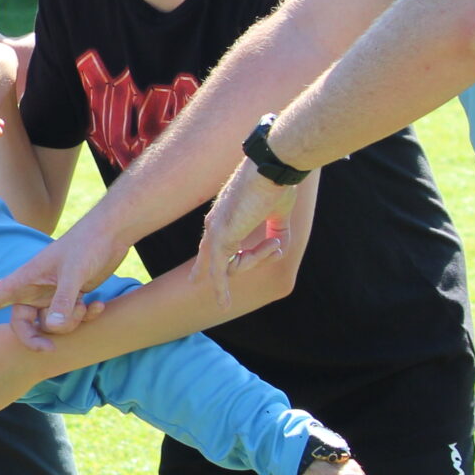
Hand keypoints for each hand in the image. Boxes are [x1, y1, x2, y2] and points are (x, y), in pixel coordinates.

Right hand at [0, 213, 129, 339]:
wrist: (110, 233)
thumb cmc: (87, 244)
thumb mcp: (74, 273)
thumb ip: (62, 300)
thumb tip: (52, 329)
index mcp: (24, 279)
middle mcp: (34, 289)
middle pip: (22, 324)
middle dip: (36, 337)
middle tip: (50, 349)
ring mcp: (51, 294)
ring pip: (50, 324)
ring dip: (69, 322)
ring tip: (85, 304)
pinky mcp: (69, 296)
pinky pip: (70, 318)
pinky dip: (84, 315)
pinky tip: (98, 305)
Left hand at [196, 160, 297, 309]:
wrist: (273, 170)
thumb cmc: (277, 185)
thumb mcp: (278, 214)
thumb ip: (276, 231)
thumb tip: (278, 249)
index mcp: (224, 216)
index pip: (211, 246)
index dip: (204, 265)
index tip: (195, 280)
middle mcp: (215, 224)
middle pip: (219, 261)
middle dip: (219, 281)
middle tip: (222, 303)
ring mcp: (215, 231)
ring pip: (231, 266)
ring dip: (259, 259)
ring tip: (276, 243)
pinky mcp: (220, 237)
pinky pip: (227, 268)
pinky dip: (225, 285)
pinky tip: (223, 305)